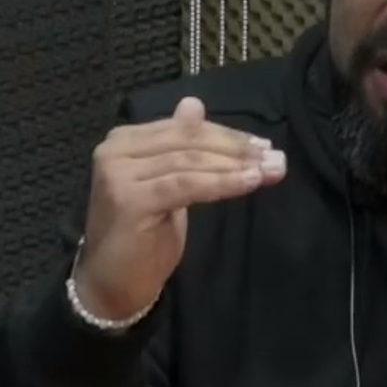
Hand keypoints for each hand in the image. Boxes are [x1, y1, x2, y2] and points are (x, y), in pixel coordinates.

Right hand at [73, 96, 285, 319]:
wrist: (111, 283)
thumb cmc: (141, 238)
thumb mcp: (166, 184)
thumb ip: (178, 145)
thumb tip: (194, 103)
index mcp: (123, 141)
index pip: (184, 129)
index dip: (226, 135)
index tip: (265, 145)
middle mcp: (115, 150)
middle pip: (188, 141)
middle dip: (237, 149)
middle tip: (276, 157)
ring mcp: (119, 174)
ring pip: (190, 161)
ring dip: (235, 166)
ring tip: (270, 170)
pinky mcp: (130, 199)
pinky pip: (186, 185)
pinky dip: (221, 182)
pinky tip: (249, 182)